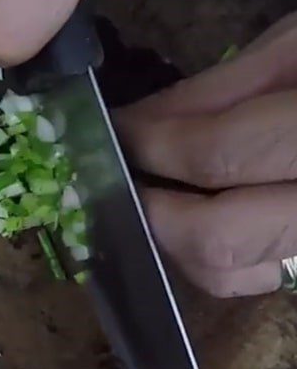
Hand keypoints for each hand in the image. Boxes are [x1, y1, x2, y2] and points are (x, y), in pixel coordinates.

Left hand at [116, 13, 296, 297]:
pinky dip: (214, 253)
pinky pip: (253, 277)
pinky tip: (208, 214)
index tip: (115, 131)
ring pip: (228, 272)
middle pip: (218, 239)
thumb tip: (140, 124)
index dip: (153, 144)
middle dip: (155, 206)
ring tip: (163, 193)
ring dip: (177, 235)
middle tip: (127, 174)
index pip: (218, 155)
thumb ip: (216, 92)